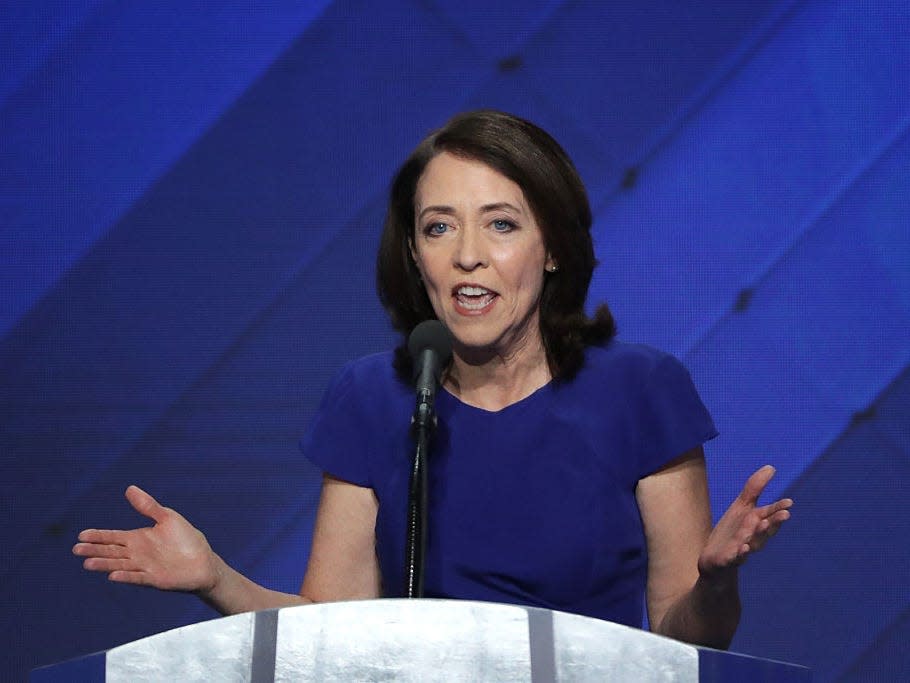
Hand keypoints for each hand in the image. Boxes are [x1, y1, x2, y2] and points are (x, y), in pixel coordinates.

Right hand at [73, 485, 220, 593]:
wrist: (203, 561)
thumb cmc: (186, 539)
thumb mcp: (167, 517)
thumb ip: (148, 506)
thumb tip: (129, 488)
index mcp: (138, 539)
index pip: (113, 537)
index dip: (98, 536)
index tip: (81, 535)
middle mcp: (137, 554)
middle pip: (111, 552)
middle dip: (94, 550)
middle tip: (76, 549)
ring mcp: (144, 567)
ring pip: (119, 565)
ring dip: (104, 564)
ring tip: (88, 563)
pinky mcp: (155, 579)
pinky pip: (138, 577)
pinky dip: (126, 576)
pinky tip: (113, 575)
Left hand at [698, 465, 791, 577]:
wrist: (714, 560)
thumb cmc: (732, 532)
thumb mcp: (741, 507)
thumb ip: (755, 489)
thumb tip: (771, 467)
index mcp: (756, 525)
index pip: (769, 516)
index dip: (778, 509)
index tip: (789, 503)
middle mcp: (752, 538)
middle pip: (765, 530)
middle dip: (774, 522)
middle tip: (785, 514)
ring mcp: (741, 550)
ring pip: (751, 542)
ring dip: (757, 533)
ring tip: (762, 522)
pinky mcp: (727, 560)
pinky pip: (735, 558)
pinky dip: (740, 553)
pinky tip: (743, 548)